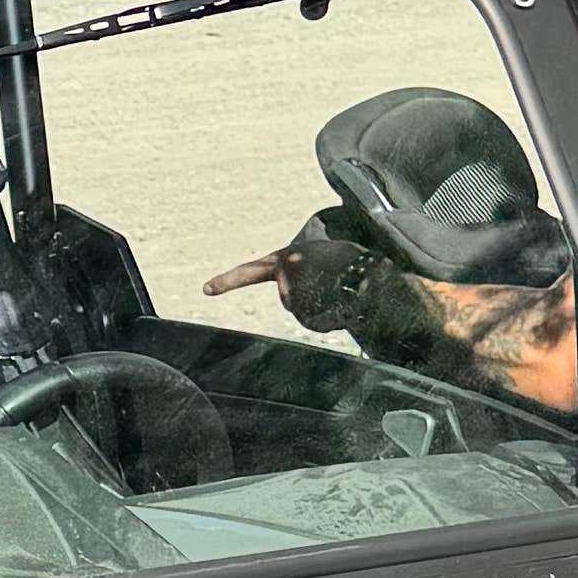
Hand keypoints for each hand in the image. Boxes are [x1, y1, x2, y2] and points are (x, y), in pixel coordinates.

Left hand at [204, 209, 454, 363]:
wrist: (371, 267)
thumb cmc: (351, 263)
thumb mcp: (320, 261)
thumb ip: (301, 276)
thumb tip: (295, 298)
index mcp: (287, 256)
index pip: (251, 270)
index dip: (228, 281)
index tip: (206, 290)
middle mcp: (286, 266)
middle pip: (289, 302)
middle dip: (308, 303)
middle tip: (329, 289)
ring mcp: (294, 283)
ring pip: (303, 313)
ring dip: (321, 310)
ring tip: (340, 291)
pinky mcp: (304, 298)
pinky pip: (314, 321)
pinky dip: (329, 318)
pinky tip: (342, 302)